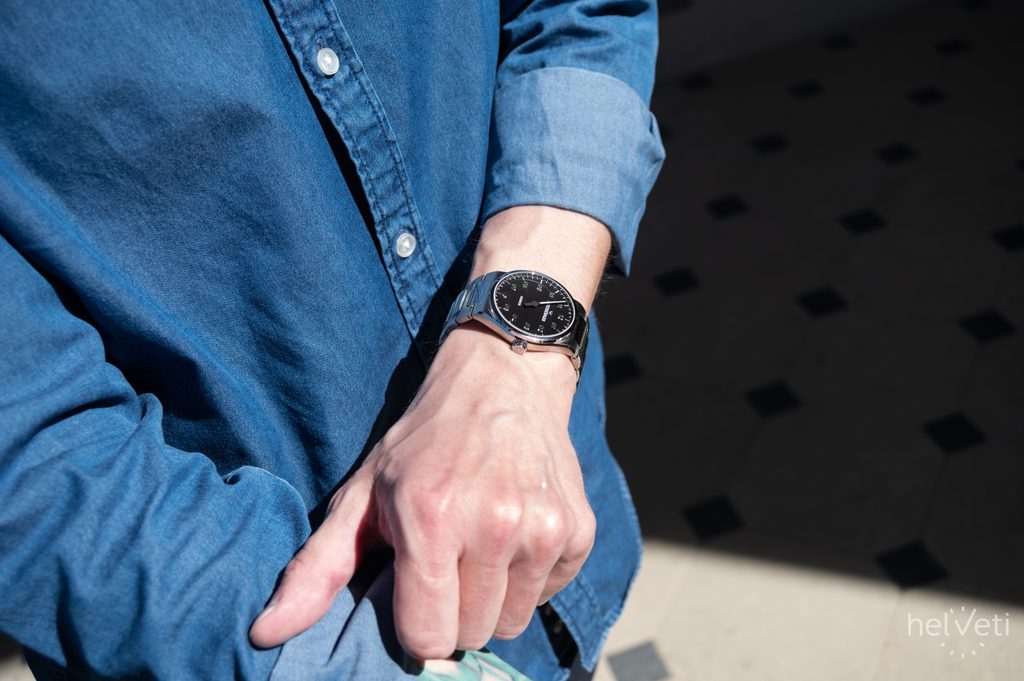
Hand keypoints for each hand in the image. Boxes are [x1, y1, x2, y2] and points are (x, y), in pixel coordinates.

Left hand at [249, 321, 595, 658]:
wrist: (504, 379)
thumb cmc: (424, 441)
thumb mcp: (362, 493)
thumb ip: (317, 568)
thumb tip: (265, 633)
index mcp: (431, 519)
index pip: (428, 640)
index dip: (414, 622)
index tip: (413, 587)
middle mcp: (494, 527)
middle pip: (471, 634)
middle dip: (453, 610)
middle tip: (447, 559)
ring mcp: (544, 529)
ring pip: (513, 620)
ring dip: (493, 597)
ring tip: (480, 544)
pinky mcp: (579, 530)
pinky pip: (549, 595)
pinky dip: (529, 578)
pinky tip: (515, 533)